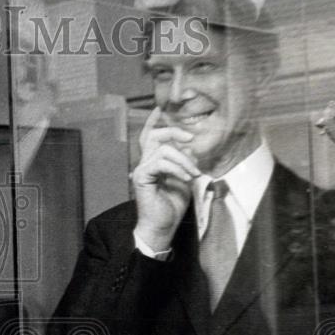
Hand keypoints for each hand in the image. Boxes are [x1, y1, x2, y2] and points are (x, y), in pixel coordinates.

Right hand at [130, 108, 200, 250]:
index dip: (153, 121)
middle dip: (173, 131)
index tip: (159, 108)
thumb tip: (190, 149)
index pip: (151, 137)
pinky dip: (177, 168)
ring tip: (193, 173)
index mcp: (154, 162)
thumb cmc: (172, 206)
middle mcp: (145, 163)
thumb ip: (186, 163)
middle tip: (190, 137)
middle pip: (153, 136)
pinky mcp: (141, 178)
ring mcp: (142, 170)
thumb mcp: (185, 180)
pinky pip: (160, 163)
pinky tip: (186, 178)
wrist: (163, 226)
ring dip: (183, 159)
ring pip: (162, 149)